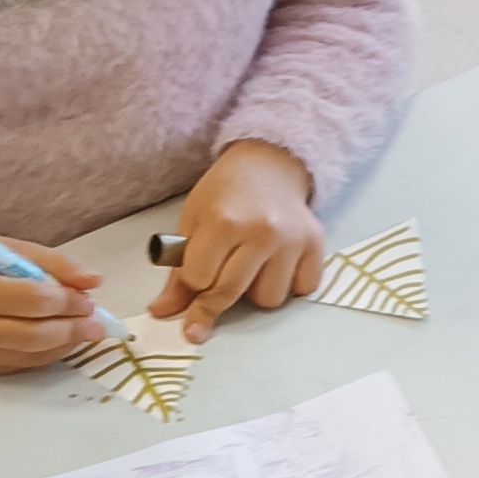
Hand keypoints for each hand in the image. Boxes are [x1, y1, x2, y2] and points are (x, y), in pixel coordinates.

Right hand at [0, 235, 103, 375]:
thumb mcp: (14, 251)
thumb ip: (57, 264)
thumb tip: (94, 280)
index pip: (33, 301)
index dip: (66, 301)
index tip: (87, 298)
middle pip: (36, 335)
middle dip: (73, 328)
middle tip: (96, 321)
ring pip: (35, 354)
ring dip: (68, 342)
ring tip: (87, 328)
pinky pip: (27, 364)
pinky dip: (52, 351)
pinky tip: (65, 338)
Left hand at [147, 139, 321, 345]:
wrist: (268, 166)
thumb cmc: (226, 192)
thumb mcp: (193, 222)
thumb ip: (178, 271)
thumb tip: (162, 311)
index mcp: (224, 222)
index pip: (199, 280)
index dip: (193, 281)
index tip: (195, 274)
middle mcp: (262, 232)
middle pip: (231, 293)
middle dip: (213, 303)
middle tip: (207, 301)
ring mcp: (292, 240)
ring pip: (270, 299)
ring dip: (256, 292)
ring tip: (252, 267)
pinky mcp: (316, 245)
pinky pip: (302, 290)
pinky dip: (289, 286)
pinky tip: (279, 266)